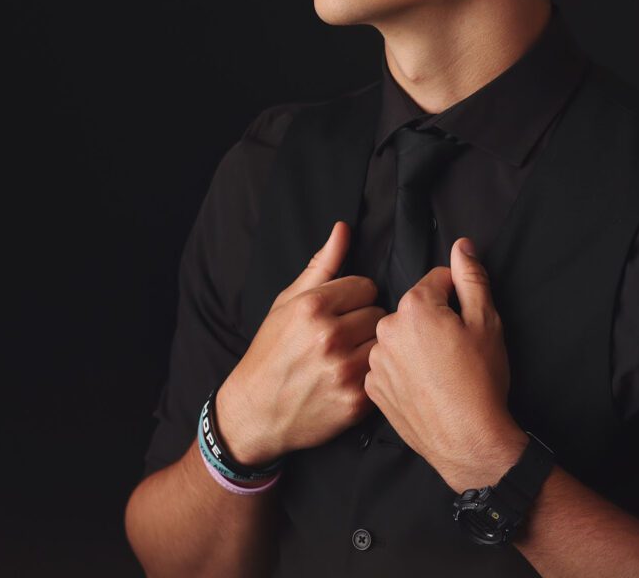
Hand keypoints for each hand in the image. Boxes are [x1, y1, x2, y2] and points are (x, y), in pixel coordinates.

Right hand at [216, 221, 386, 466]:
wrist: (255, 410)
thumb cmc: (271, 351)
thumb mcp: (287, 302)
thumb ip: (322, 265)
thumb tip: (344, 228)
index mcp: (313, 306)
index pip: (366, 286)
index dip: (354, 298)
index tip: (341, 311)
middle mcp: (330, 336)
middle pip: (378, 314)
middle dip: (363, 323)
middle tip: (343, 336)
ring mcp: (344, 370)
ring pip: (383, 344)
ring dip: (369, 349)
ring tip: (347, 357)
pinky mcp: (355, 401)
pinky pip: (381, 375)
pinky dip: (369, 376)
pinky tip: (348, 378)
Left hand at [364, 237, 527, 490]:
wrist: (469, 442)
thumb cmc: (481, 381)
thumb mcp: (488, 323)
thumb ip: (471, 277)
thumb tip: (462, 245)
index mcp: (415, 306)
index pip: (436, 282)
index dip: (457, 298)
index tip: (466, 321)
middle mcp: (387, 327)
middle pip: (414, 310)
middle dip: (433, 322)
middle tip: (455, 350)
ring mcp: (376, 359)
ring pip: (399, 338)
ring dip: (415, 346)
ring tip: (440, 372)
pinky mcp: (372, 387)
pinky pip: (387, 366)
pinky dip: (402, 372)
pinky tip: (424, 387)